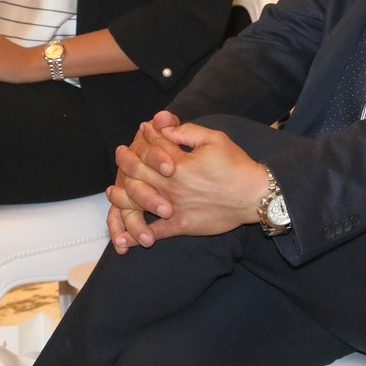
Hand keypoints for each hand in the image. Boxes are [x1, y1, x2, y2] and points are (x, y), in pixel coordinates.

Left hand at [109, 114, 267, 248]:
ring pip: (138, 202)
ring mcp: (174, 207)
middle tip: (119, 153)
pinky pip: (154, 232)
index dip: (146, 136)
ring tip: (112, 191)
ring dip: (121, 196)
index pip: (154, 148)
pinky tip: (123, 236)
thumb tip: (165, 129)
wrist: (254, 196)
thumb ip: (188, 132)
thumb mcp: (215, 139)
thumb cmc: (236, 166)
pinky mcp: (181, 225)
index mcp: (180, 164)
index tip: (142, 129)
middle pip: (138, 172)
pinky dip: (136, 235)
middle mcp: (172, 186)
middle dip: (125, 160)